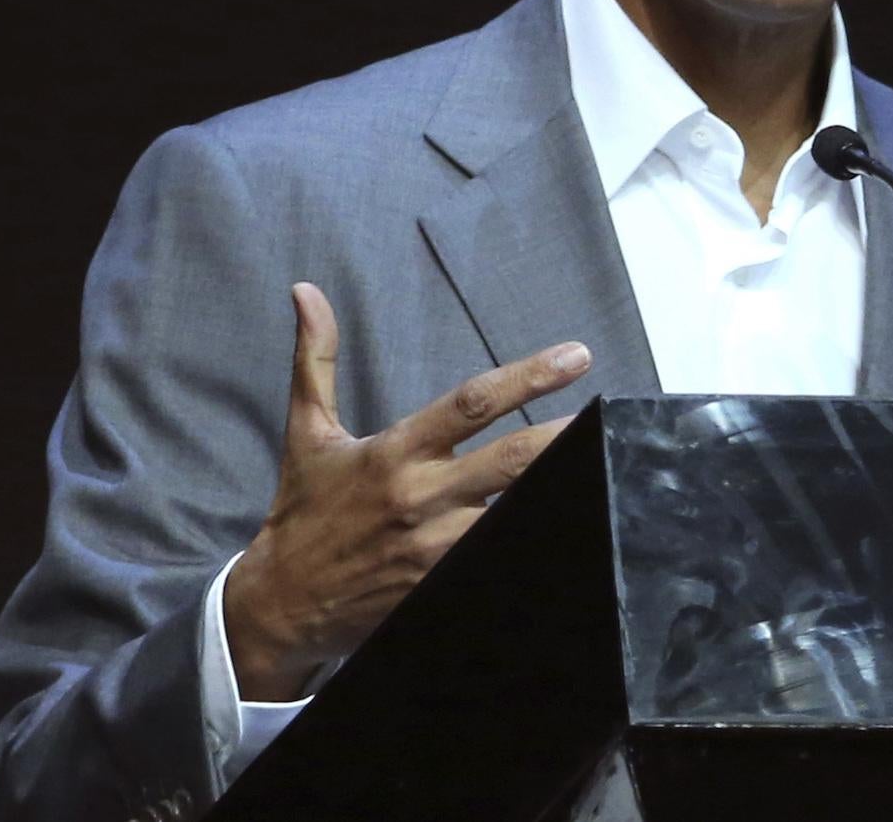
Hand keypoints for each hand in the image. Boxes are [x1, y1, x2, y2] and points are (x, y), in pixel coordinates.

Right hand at [223, 282, 591, 700]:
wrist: (281, 603)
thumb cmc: (302, 509)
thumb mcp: (307, 431)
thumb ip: (316, 359)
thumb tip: (305, 290)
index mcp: (394, 452)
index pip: (471, 404)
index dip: (528, 378)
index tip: (574, 357)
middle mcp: (419, 497)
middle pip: (510, 462)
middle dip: (563, 436)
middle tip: (610, 412)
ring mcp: (434, 549)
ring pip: (513, 516)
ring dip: (557, 492)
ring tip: (608, 468)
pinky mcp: (438, 589)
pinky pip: (497, 562)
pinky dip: (532, 544)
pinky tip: (576, 529)